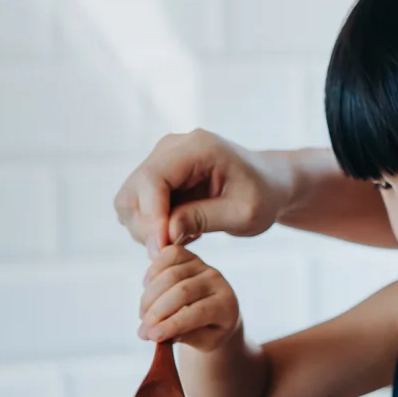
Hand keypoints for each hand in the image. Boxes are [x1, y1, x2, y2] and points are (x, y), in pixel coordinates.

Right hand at [115, 130, 282, 256]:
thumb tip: (165, 233)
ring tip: (186, 237)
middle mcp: (171, 148)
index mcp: (197, 147)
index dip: (152, 217)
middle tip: (176, 248)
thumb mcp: (244, 213)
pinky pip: (137, 207)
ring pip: (129, 202)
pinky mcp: (157, 177)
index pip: (153, 179)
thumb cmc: (263, 196)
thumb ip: (204, 219)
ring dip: (147, 229)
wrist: (268, 184)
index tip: (164, 248)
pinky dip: (151, 226)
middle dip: (147, 227)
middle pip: (133, 191)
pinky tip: (182, 230)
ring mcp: (160, 160)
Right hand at [139, 245, 241, 351]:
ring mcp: (203, 265)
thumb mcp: (205, 341)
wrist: (216, 310)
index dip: (172, 324)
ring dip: (149, 297)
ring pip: (170, 274)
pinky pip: (168, 256)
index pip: (198, 312)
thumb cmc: (210, 329)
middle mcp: (217, 281)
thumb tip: (156, 332)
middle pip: (182, 291)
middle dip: (157, 312)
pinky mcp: (190, 256)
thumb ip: (185, 337)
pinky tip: (147, 289)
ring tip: (143, 315)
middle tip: (143, 331)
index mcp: (226, 304)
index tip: (151, 335)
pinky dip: (152, 272)